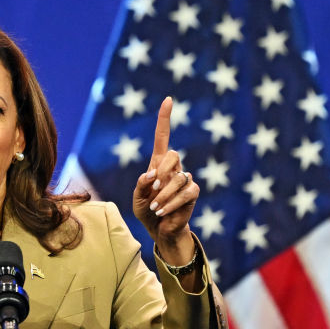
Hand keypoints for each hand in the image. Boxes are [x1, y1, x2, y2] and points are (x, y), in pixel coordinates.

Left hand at [132, 97, 198, 252]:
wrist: (159, 228)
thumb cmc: (147, 211)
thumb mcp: (137, 198)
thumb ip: (140, 185)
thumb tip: (151, 174)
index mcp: (158, 164)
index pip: (163, 137)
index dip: (165, 119)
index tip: (168, 100)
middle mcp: (174, 167)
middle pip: (173, 155)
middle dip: (162, 170)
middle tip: (154, 188)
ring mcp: (185, 178)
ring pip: (179, 177)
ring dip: (164, 194)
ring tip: (155, 207)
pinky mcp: (193, 192)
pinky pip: (186, 192)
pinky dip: (171, 203)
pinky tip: (163, 211)